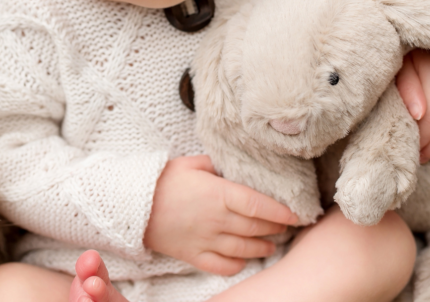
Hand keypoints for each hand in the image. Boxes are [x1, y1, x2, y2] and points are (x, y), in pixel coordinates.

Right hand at [143, 155, 301, 275]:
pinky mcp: (195, 255)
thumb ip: (218, 164)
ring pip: (245, 249)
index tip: (297, 214)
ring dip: (263, 247)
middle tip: (287, 225)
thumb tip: (236, 165)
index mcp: (219, 194)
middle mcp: (217, 220)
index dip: (283, 212)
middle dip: (276, 228)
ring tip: (272, 242)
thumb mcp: (192, 163)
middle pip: (257, 228)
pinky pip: (224, 265)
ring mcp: (207, 240)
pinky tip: (244, 257)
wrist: (131, 205)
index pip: (260, 206)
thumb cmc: (162, 180)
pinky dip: (238, 263)